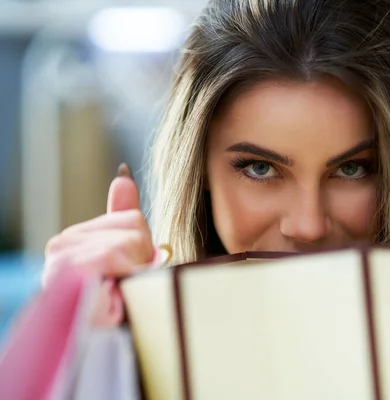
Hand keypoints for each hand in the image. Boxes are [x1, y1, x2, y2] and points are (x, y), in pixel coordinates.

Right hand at [44, 163, 154, 325]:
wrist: (103, 347)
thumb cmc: (120, 307)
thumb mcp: (129, 259)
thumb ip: (123, 218)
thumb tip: (123, 178)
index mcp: (79, 237)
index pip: (132, 218)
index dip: (144, 249)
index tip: (132, 274)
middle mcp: (62, 244)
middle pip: (134, 226)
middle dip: (141, 261)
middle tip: (125, 287)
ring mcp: (60, 258)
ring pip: (127, 242)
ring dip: (134, 274)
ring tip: (118, 295)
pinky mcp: (63, 271)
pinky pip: (112, 255)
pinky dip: (123, 280)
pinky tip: (112, 298)